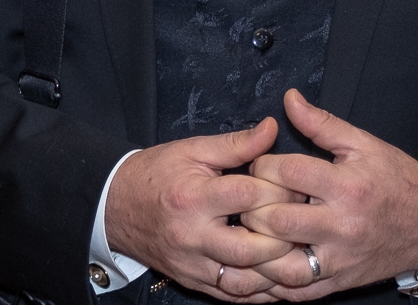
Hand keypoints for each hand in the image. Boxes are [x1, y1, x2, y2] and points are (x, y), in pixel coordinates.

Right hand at [106, 118, 304, 301]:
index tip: (299, 185)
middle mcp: (191, 236)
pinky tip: (279, 277)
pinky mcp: (193, 281)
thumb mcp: (192, 150)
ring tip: (298, 254)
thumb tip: (272, 129)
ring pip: (244, 281)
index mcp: (192, 197)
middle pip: (249, 248)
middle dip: (283, 237)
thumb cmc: (155, 173)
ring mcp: (192, 264)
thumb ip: (236, 144)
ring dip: (276, 271)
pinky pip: (233, 296)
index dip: (278, 190)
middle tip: (304, 223)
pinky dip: (260, 291)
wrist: (114, 206)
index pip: (246, 197)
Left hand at [241, 90, 417, 299]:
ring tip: (250, 229)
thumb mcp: (363, 144)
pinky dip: (273, 281)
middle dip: (253, 205)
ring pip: (281, 263)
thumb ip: (321, 123)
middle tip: (249, 197)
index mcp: (348, 186)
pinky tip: (260, 264)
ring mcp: (340, 259)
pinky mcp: (340, 282)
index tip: (261, 164)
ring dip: (258, 247)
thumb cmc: (397, 180)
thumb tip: (289, 98)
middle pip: (277, 220)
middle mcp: (343, 227)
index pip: (288, 173)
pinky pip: (298, 291)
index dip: (263, 164)